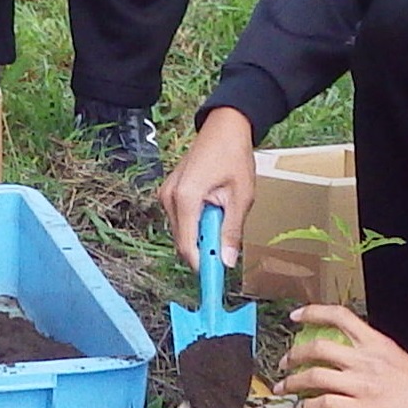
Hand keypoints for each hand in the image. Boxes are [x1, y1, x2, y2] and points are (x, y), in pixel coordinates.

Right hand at [158, 106, 259, 268]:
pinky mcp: (169, 194)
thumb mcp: (241, 196)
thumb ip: (232, 231)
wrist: (224, 128)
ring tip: (223, 215)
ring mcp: (166, 195)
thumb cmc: (233, 155)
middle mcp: (169, 198)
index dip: (202, 266)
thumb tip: (227, 261)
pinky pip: (182, 220)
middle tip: (228, 244)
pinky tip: (213, 209)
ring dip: (202, 234)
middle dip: (205, 248)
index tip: (216, 279)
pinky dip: (197, 223)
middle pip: (184, 242)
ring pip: (183, 232)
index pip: (187, 246)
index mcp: (185, 198)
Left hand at [275, 304, 407, 407]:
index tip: (296, 316)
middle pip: (318, 347)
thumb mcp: (399, 358)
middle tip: (284, 361)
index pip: (340, 317)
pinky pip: (323, 404)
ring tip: (285, 387)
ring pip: (314, 376)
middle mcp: (366, 361)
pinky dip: (307, 407)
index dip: (313, 312)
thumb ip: (373, 354)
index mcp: (377, 344)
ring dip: (293, 381)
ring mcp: (361, 386)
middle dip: (293, 354)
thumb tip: (351, 356)